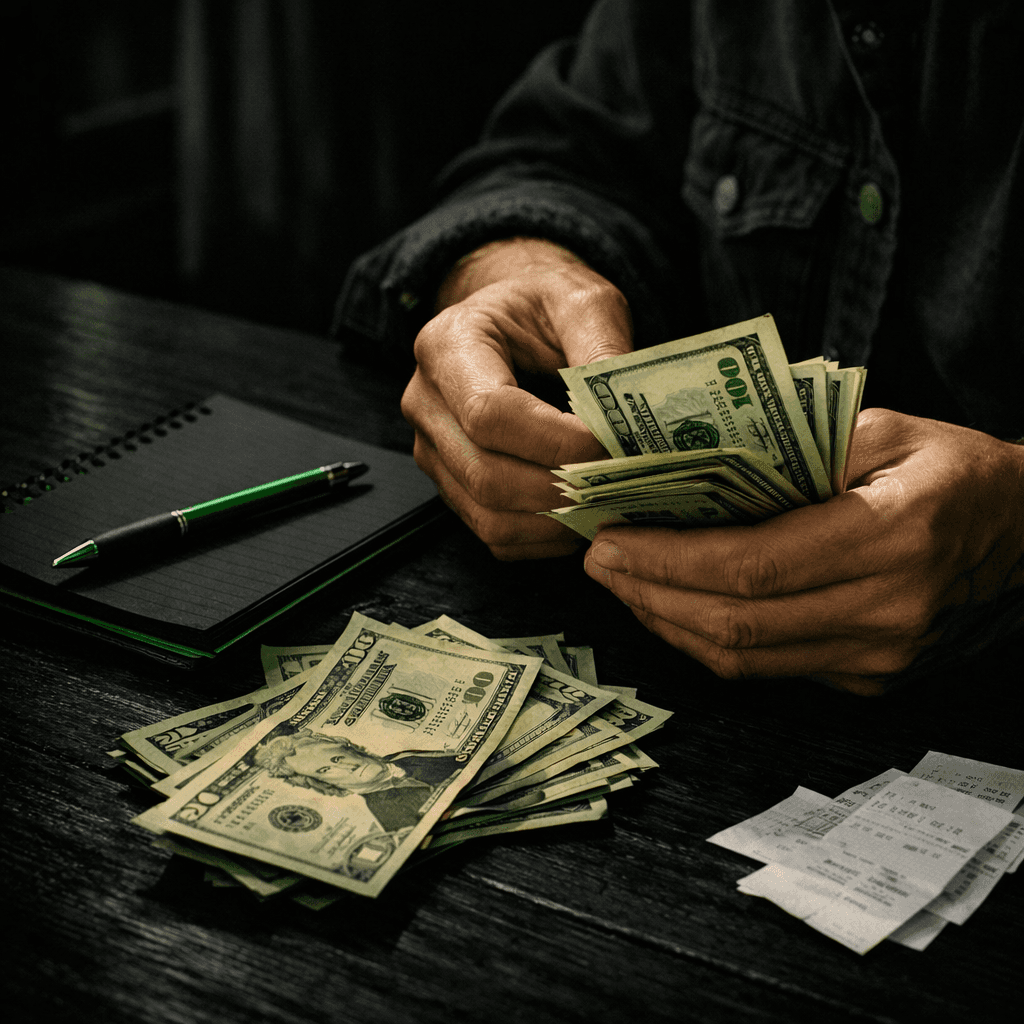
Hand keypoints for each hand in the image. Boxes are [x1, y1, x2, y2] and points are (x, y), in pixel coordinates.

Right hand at [402, 238, 632, 558]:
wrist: (511, 316)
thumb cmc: (543, 305)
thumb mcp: (581, 301)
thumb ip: (603, 347)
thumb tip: (624, 416)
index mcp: (447, 345)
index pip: (490, 413)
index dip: (553, 442)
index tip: (609, 447)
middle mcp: (426, 402)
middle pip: (485, 474)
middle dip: (560, 490)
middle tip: (620, 486)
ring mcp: (432, 450)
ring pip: (487, 514)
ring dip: (554, 522)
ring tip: (607, 505)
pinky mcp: (449, 484)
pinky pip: (491, 533)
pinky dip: (542, 538)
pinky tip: (581, 516)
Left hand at [583, 409, 1023, 693]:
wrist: (1023, 533)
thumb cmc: (948, 467)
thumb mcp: (880, 427)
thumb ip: (788, 445)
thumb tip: (686, 468)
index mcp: (893, 535)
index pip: (752, 565)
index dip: (669, 560)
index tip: (611, 540)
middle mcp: (887, 610)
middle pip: (737, 623)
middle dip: (651, 594)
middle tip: (600, 561)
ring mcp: (879, 657)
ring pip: (745, 659)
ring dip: (669, 623)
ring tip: (623, 584)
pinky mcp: (868, 679)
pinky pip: (768, 669)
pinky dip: (709, 640)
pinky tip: (675, 606)